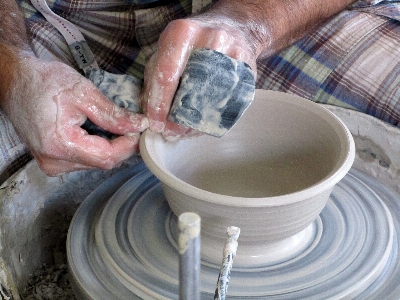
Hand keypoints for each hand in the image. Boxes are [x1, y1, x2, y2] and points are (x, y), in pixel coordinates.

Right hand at [4, 54, 147, 175]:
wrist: (15, 80)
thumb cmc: (44, 82)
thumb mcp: (83, 93)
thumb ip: (112, 114)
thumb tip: (139, 125)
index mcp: (60, 145)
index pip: (107, 157)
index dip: (129, 145)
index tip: (141, 130)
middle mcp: (54, 161)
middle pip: (102, 162)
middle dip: (122, 146)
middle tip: (134, 127)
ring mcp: (51, 163)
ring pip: (95, 162)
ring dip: (111, 147)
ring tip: (118, 127)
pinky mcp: (52, 160)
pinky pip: (84, 159)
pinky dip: (97, 147)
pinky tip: (101, 132)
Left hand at [140, 10, 258, 139]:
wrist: (234, 29)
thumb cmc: (193, 44)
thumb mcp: (167, 52)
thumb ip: (154, 79)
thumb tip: (150, 114)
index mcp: (182, 33)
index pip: (166, 75)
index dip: (159, 105)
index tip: (155, 125)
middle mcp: (210, 39)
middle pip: (191, 90)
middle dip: (178, 118)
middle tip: (171, 133)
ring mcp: (233, 55)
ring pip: (213, 100)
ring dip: (197, 122)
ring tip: (186, 131)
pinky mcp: (248, 71)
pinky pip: (231, 103)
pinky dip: (216, 118)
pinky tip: (205, 122)